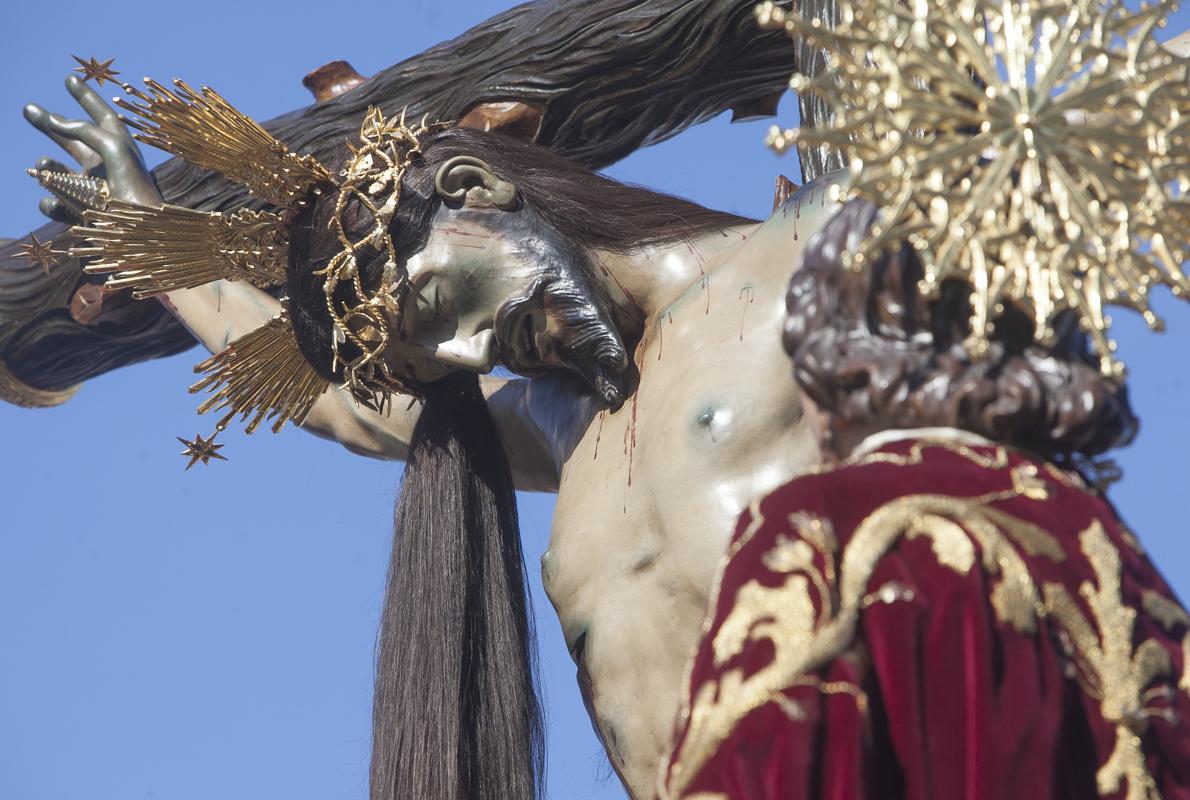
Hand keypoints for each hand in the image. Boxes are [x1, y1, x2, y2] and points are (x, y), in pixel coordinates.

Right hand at [24, 74, 160, 222]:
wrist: (142, 234)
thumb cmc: (134, 187)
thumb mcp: (113, 147)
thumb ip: (84, 129)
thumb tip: (56, 121)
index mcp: (119, 148)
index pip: (101, 116)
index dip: (86, 97)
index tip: (70, 78)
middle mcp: (106, 166)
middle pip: (73, 139)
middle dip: (50, 124)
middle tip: (28, 109)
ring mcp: (95, 189)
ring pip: (59, 172)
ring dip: (46, 167)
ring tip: (42, 165)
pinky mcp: (86, 214)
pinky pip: (58, 205)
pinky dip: (50, 203)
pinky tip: (52, 202)